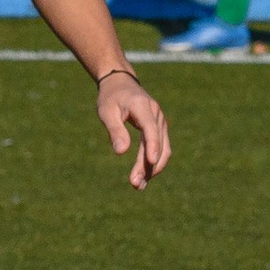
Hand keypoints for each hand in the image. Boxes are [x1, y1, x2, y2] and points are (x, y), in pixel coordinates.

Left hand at [97, 69, 170, 189]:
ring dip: (152, 169)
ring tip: (138, 185)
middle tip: (135, 184)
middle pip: (158, 144)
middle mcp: (157, 115)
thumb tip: (121, 152)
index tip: (151, 162)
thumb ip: (115, 130)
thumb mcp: (106, 111)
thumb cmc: (111, 97)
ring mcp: (160, 123)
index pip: (151, 129)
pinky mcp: (159, 130)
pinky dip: (153, 163)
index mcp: (143, 107)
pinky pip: (161, 149)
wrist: (122, 84)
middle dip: (148, 166)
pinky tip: (144, 176)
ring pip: (162, 150)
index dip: (153, 145)